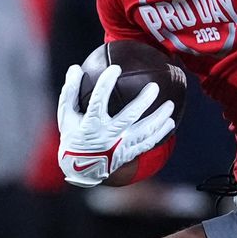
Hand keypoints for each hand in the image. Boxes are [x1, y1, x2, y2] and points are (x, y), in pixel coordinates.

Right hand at [55, 63, 176, 188]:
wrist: (81, 169)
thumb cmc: (74, 136)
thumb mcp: (66, 116)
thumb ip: (70, 92)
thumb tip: (75, 68)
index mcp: (91, 125)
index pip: (98, 101)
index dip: (106, 84)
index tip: (116, 68)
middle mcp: (108, 136)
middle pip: (129, 116)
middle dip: (143, 101)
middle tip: (154, 87)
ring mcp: (120, 146)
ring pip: (144, 132)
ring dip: (158, 118)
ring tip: (170, 105)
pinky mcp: (129, 154)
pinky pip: (148, 144)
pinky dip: (160, 133)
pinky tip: (170, 123)